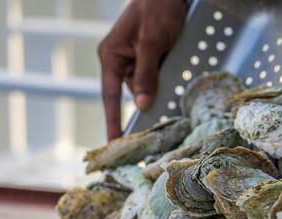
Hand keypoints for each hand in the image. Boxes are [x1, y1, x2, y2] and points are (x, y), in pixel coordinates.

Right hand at [98, 0, 186, 139]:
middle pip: (134, 92)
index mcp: (111, 56)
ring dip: (161, 83)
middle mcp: (120, 60)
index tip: (114, 142)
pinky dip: (165, 76)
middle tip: (164, 96)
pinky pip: (156, 76)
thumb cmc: (155, 9)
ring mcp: (134, 59)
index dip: (113, 121)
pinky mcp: (148, 58)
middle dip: (149, 96)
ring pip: (148, 85)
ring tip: (169, 59)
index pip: (109, 96)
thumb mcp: (151, 43)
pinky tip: (171, 60)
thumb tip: (142, 105)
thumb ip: (146, 74)